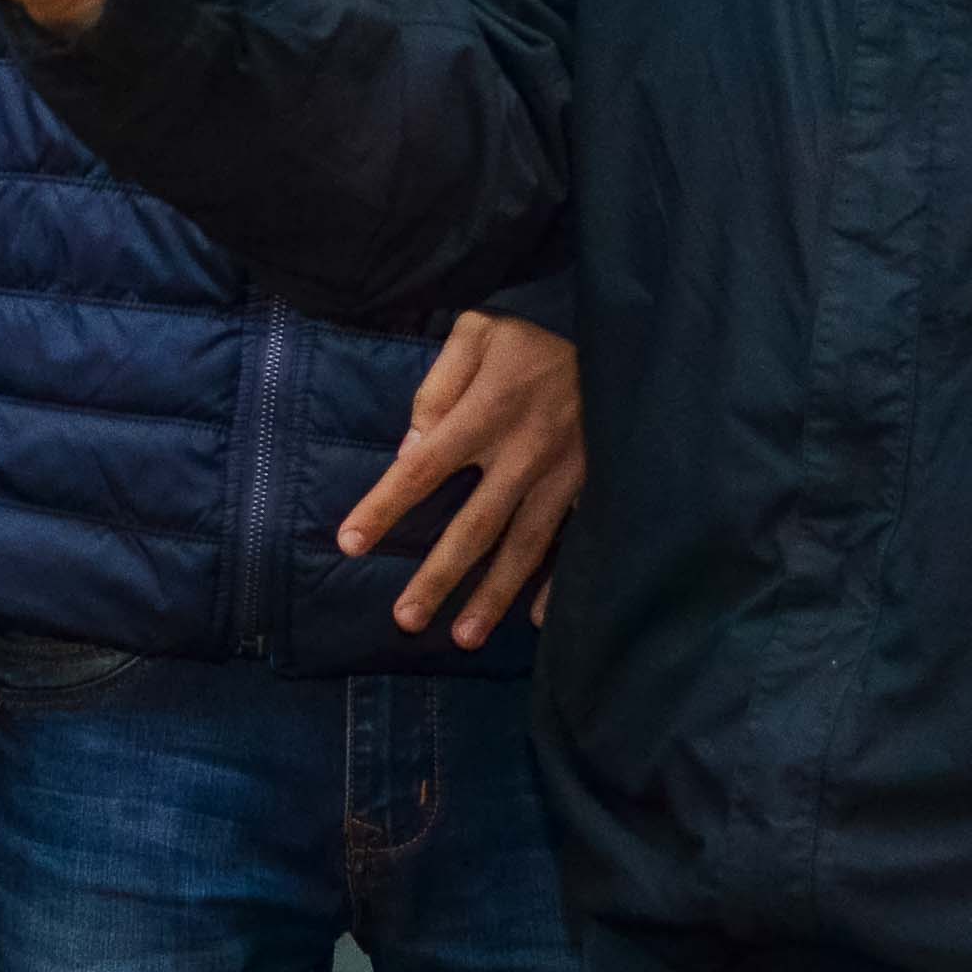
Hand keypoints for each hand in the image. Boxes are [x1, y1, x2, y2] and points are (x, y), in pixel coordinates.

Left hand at [337, 309, 583, 646]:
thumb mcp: (478, 335)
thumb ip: (436, 387)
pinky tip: (534, 620)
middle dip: (439, 576)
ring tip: (462, 637)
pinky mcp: (597, 487)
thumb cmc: (534, 338)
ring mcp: (565, 476)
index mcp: (487, 412)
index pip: (423, 468)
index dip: (386, 507)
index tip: (350, 543)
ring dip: (493, 596)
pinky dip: (558, 585)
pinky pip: (575, 544)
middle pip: (474, 525)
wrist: (621, 338)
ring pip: (524, 547)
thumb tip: (410, 448)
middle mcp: (525, 453)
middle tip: (405, 620)